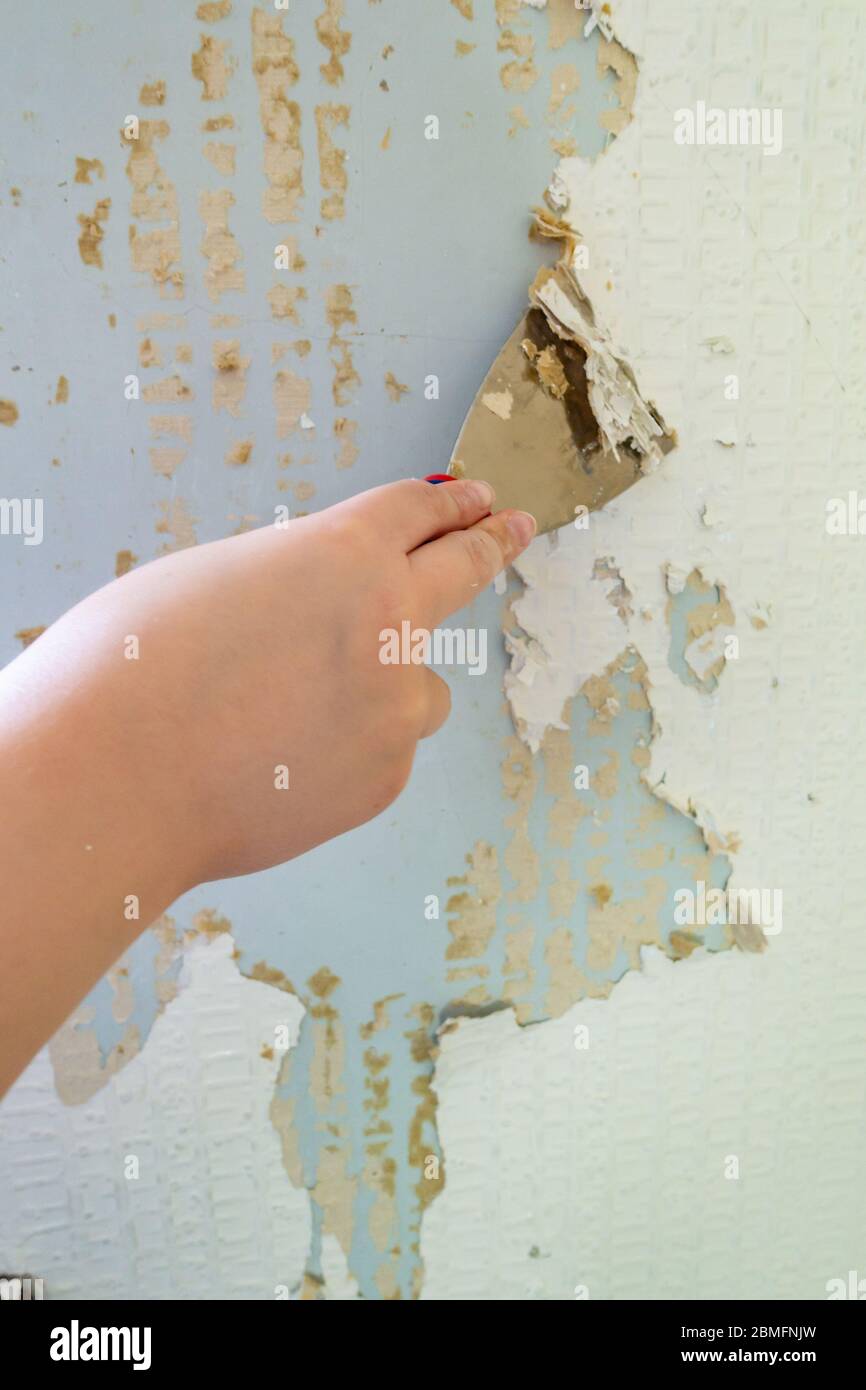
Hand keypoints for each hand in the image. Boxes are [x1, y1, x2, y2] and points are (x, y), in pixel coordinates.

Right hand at [6, 479, 535, 889]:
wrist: (117, 781)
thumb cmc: (134, 671)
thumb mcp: (211, 581)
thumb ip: (292, 582)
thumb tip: (323, 606)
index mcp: (342, 552)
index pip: (418, 511)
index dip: (451, 501)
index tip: (479, 500)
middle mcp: (391, 621)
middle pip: (464, 566)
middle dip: (493, 540)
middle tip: (516, 525)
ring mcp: (397, 706)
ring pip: (417, 690)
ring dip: (382, 689)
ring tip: (287, 715)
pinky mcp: (386, 778)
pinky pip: (381, 753)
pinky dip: (344, 754)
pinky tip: (275, 763)